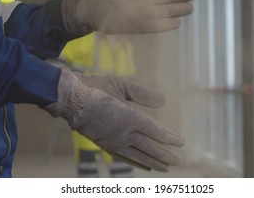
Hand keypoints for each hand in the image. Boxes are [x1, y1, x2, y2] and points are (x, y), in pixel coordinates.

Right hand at [43, 69, 184, 171]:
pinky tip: (145, 166)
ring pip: (139, 156)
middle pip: (150, 148)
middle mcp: (124, 133)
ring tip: (167, 168)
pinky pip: (125, 158)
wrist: (71, 99)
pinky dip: (137, 162)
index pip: (155, 131)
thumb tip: (163, 101)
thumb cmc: (96, 88)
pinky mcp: (105, 145)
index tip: (181, 143)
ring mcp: (114, 141)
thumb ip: (143, 95)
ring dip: (154, 162)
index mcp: (130, 118)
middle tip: (179, 161)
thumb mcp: (121, 85)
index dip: (169, 138)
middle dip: (166, 155)